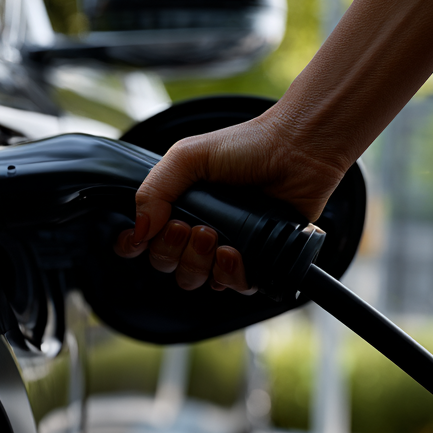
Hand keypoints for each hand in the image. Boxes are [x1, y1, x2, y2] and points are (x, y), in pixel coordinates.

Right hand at [112, 111, 349, 293]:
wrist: (297, 151)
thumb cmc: (246, 146)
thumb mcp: (187, 157)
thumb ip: (154, 191)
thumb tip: (139, 232)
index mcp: (176, 206)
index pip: (142, 240)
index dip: (135, 245)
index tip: (143, 237)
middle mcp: (197, 229)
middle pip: (166, 264)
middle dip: (172, 250)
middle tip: (191, 227)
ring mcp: (226, 247)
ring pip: (195, 278)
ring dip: (198, 262)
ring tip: (215, 237)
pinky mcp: (257, 259)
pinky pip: (234, 285)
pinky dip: (230, 274)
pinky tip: (234, 253)